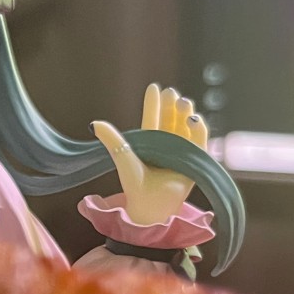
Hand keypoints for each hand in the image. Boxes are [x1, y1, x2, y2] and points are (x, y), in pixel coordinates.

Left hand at [91, 84, 208, 227]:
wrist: (151, 206)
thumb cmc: (135, 185)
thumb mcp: (123, 157)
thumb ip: (112, 140)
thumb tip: (94, 123)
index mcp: (150, 142)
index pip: (152, 118)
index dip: (154, 103)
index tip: (154, 87)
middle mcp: (167, 144)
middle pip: (171, 119)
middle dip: (172, 105)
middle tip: (171, 93)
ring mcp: (182, 151)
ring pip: (186, 126)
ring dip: (186, 113)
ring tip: (183, 102)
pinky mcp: (195, 160)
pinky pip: (199, 141)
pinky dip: (199, 129)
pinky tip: (193, 119)